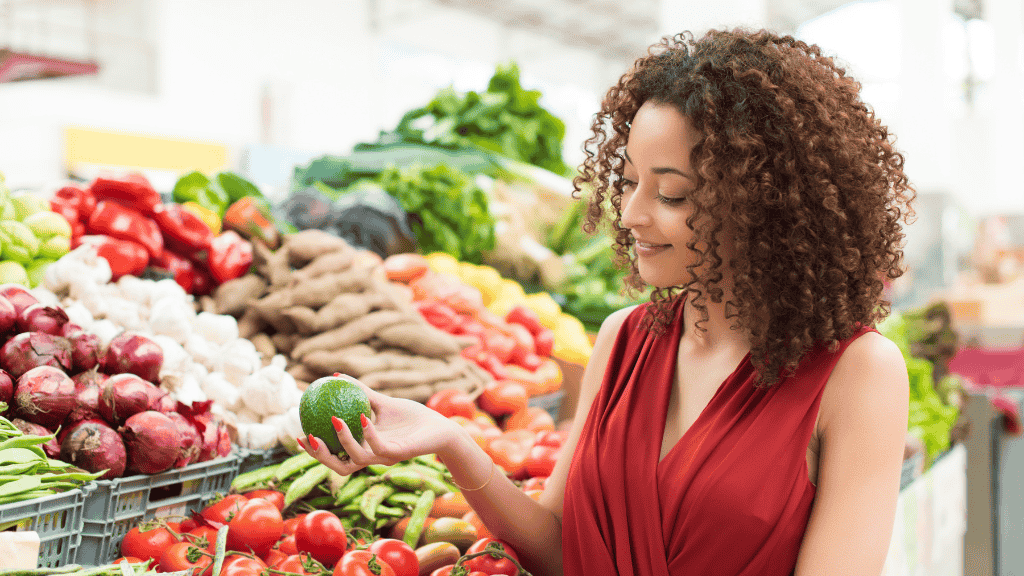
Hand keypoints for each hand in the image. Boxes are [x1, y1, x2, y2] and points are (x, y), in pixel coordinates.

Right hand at [296, 379, 463, 475]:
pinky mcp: (399, 454)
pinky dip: (368, 432)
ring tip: (334, 419)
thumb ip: (361, 393)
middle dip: (321, 456)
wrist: (440, 426)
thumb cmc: (412, 417)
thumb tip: (336, 376)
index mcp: (365, 448)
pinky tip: (362, 416)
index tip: (299, 434)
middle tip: (308, 436)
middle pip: (339, 466)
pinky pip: (379, 446)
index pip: (334, 455)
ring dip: (343, 441)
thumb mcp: (383, 402)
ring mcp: (385, 457)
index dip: (315, 451)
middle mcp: (372, 457)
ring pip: (356, 459)